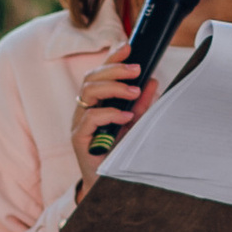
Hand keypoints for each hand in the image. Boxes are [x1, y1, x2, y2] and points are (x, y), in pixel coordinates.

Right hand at [72, 57, 156, 200]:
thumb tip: (153, 81)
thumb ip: (142, 104)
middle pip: (91, 78)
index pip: (100, 73)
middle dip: (114, 69)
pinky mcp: (78, 139)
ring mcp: (79, 123)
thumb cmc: (119, 152)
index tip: (129, 47)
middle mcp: (84, 109)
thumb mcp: (135, 125)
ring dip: (112, 87)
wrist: (109, 185)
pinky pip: (89, 119)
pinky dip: (108, 114)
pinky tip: (125, 116)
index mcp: (96, 101)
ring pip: (88, 92)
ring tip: (134, 92)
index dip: (112, 58)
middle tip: (137, 69)